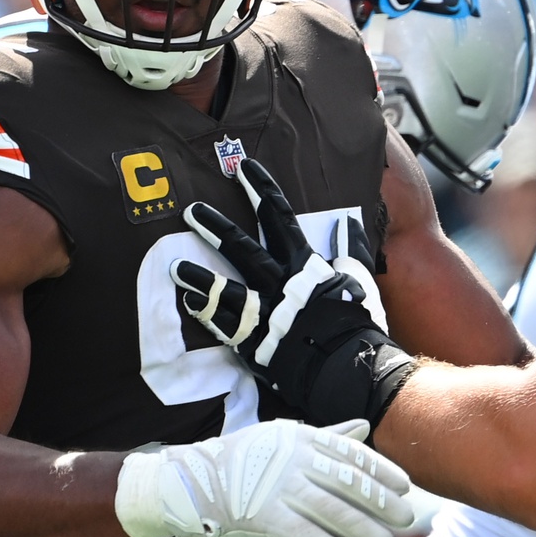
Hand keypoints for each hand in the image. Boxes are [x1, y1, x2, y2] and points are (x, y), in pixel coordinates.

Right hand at [114, 418, 413, 536]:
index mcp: (302, 437)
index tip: (405, 488)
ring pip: (332, 509)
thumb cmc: (246, 461)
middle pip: (349, 481)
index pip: (353, 454)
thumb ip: (327, 437)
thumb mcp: (286, 439)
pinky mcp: (261, 514)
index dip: (383, 471)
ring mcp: (277, 485)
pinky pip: (302, 534)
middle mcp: (293, 457)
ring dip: (364, 528)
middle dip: (382, 502)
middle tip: (406, 519)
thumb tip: (364, 426)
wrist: (191, 480)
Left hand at [170, 158, 414, 426]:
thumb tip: (348, 222)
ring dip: (200, 277)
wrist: (352, 369)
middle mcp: (281, 284)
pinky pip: (225, 327)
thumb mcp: (359, 280)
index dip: (261, 190)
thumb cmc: (358, 323)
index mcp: (306, 265)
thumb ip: (351, 250)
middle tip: (192, 210)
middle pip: (244, 249)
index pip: (280, 218)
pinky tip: (190, 302)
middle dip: (217, 227)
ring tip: (176, 266)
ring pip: (227, 291)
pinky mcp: (256, 344)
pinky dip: (208, 314)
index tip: (243, 167)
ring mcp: (266, 315)